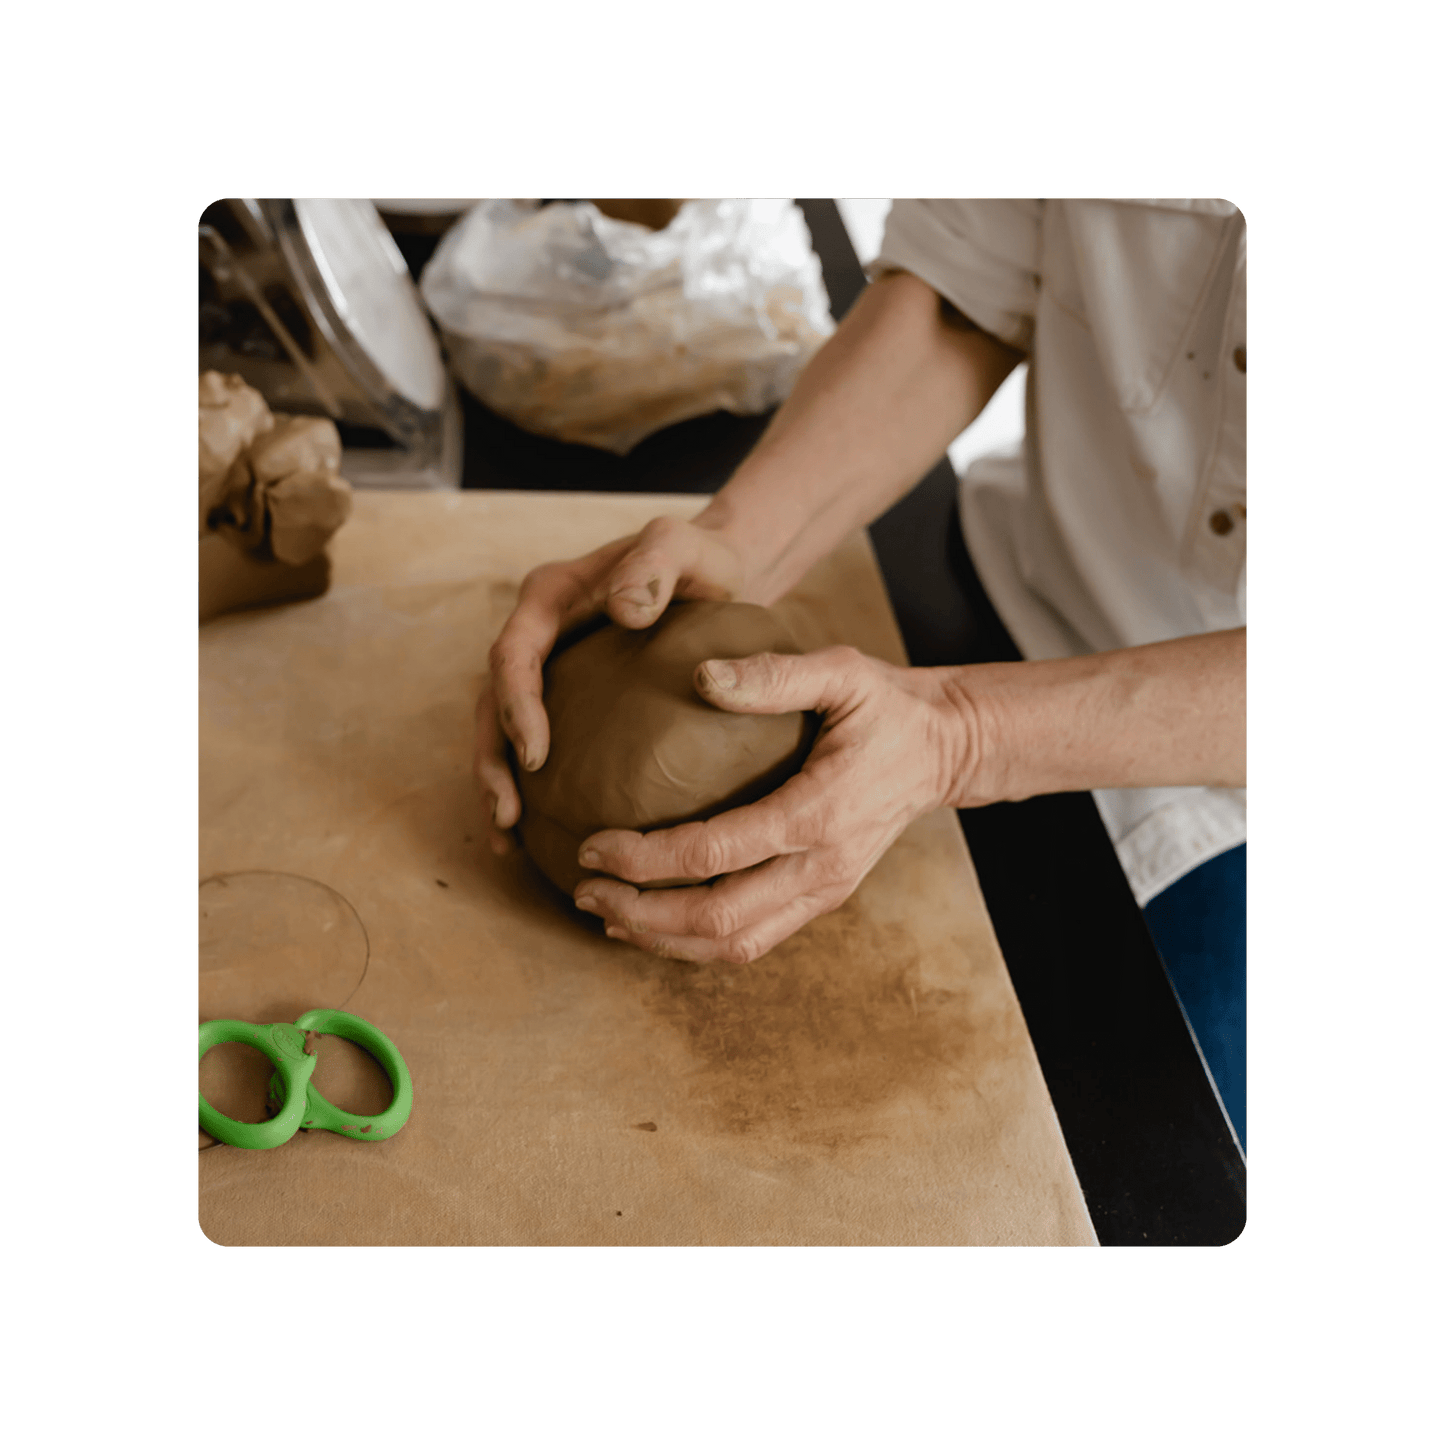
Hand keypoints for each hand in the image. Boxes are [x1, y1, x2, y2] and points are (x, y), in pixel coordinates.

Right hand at [475, 517, 746, 852]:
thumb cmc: (702, 559)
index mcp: (550, 597)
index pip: (514, 654)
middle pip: (491, 702)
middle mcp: (537, 635)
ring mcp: (548, 670)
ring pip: (501, 731)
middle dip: (491, 760)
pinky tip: (540, 837)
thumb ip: (655, 564)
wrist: (716, 573)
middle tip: (508, 815)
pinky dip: (531, 787)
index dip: (514, 706)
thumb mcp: (685, 547)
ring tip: (510, 838)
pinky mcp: (567, 700)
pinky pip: (536, 744)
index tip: (535, 755)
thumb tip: (623, 611)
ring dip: (499, 782)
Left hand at [570, 646, 979, 961]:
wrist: (946, 750)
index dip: (646, 859)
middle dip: (642, 914)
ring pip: (734, 945)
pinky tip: (655, 924)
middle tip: (585, 890)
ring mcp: (824, 892)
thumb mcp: (842, 671)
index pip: (715, 853)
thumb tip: (703, 676)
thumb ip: (774, 675)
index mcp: (819, 813)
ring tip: (608, 916)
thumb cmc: (887, 705)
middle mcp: (822, 868)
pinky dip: (697, 943)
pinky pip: (753, 940)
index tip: (593, 845)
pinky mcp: (820, 899)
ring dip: (664, 941)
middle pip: (718, 920)